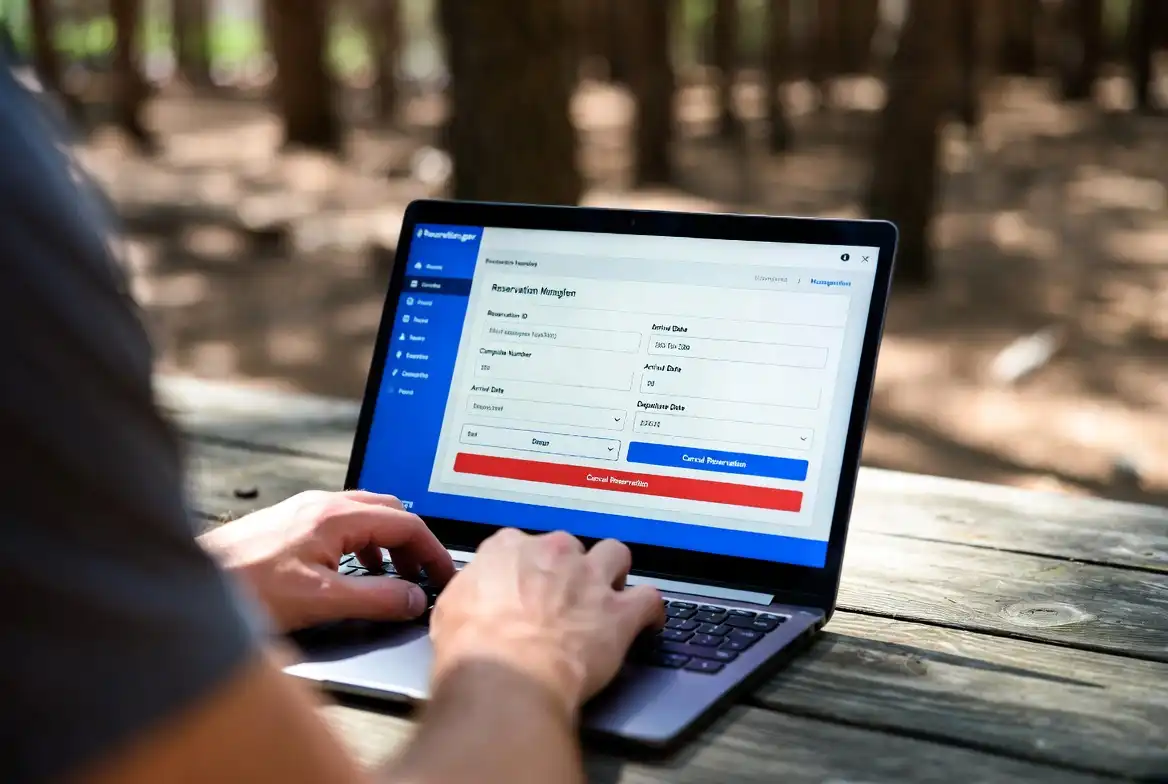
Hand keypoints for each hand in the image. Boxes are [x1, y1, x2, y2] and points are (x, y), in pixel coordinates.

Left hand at [198, 490, 454, 631]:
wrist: (191, 585)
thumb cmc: (244, 588)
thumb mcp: (320, 600)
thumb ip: (375, 599)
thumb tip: (413, 599)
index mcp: (335, 515)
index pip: (406, 522)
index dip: (432, 551)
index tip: (444, 575)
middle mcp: (321, 504)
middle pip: (390, 511)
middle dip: (413, 542)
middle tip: (424, 575)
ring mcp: (303, 511)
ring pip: (365, 516)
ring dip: (388, 544)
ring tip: (394, 577)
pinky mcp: (289, 524)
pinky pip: (342, 525)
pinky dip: (363, 545)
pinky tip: (353, 573)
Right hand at [429, 529, 663, 719]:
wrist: (507, 677)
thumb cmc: (474, 649)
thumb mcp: (450, 610)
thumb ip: (469, 593)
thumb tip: (472, 599)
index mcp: (509, 549)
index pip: (520, 543)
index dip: (525, 566)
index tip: (525, 583)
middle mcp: (554, 553)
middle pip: (570, 546)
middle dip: (569, 568)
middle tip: (562, 596)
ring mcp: (590, 578)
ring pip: (615, 555)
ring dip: (613, 572)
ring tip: (609, 592)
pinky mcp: (620, 611)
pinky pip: (650, 598)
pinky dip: (651, 610)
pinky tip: (648, 621)